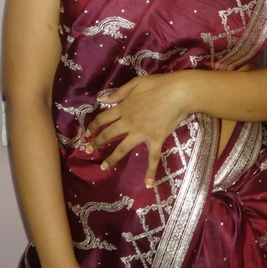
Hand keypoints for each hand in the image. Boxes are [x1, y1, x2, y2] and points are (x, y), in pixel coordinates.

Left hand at [86, 72, 194, 187]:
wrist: (179, 92)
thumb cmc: (158, 85)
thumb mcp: (135, 83)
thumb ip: (118, 93)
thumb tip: (101, 100)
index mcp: (123, 108)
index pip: (103, 119)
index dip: (93, 127)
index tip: (87, 133)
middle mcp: (129, 122)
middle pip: (108, 135)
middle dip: (97, 143)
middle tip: (89, 150)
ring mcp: (141, 133)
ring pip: (122, 148)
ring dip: (112, 158)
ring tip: (104, 167)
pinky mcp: (155, 139)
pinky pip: (152, 158)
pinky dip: (150, 171)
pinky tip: (147, 183)